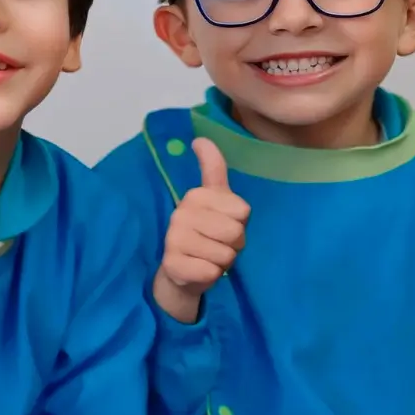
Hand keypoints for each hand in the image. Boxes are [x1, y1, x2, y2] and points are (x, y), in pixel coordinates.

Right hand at [153, 138, 249, 323]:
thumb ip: (212, 169)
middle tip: (216, 244)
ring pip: (226, 254)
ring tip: (208, 257)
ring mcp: (174, 238)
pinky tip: (199, 270)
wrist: (182, 270)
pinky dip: (211, 275)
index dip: (239, 223)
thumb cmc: (206, 232)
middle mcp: (181, 213)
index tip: (222, 223)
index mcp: (194, 196)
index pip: (242, 212)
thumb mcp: (215, 199)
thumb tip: (200, 139)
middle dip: (233, 244)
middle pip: (235, 232)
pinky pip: (212, 271)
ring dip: (223, 261)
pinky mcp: (173, 263)